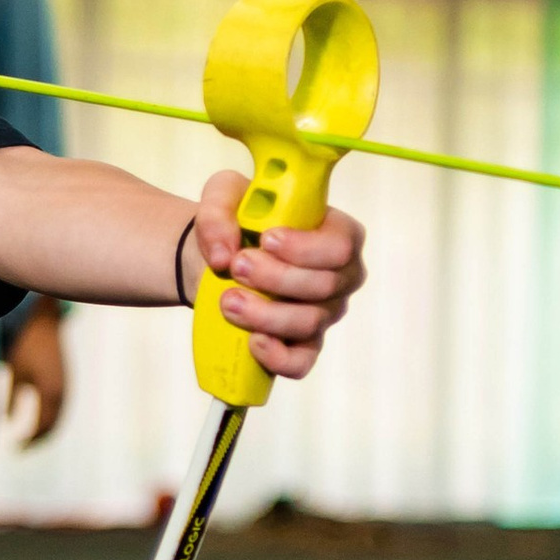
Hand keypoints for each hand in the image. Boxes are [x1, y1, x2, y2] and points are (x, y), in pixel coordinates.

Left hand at [0, 299, 66, 441]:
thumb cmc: (27, 346)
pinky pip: (58, 409)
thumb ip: (11, 398)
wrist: (47, 323)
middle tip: (21, 449)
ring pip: (57, 418)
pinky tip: (38, 422)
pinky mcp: (63, 384)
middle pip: (52, 426)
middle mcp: (62, 394)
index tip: (15, 448)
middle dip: (37, 440)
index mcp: (50, 393)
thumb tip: (5, 421)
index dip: (29, 440)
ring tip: (28, 440)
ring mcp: (65, 389)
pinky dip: (49, 419)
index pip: (41, 426)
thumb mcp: (15, 371)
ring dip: (44, 431)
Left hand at [193, 174, 365, 376]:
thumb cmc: (237, 221)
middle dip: (276, 278)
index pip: (341, 246)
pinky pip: (300, 362)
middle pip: (324, 285)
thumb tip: (222, 254)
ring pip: (308, 322)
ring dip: (265, 313)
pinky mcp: (302, 345)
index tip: (266, 238)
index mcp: (337, 235)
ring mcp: (323, 315)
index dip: (305, 247)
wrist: (217, 259)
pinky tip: (253, 341)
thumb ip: (218, 211)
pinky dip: (277, 357)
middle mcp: (340, 278)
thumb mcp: (224, 196)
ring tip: (227, 300)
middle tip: (237, 265)